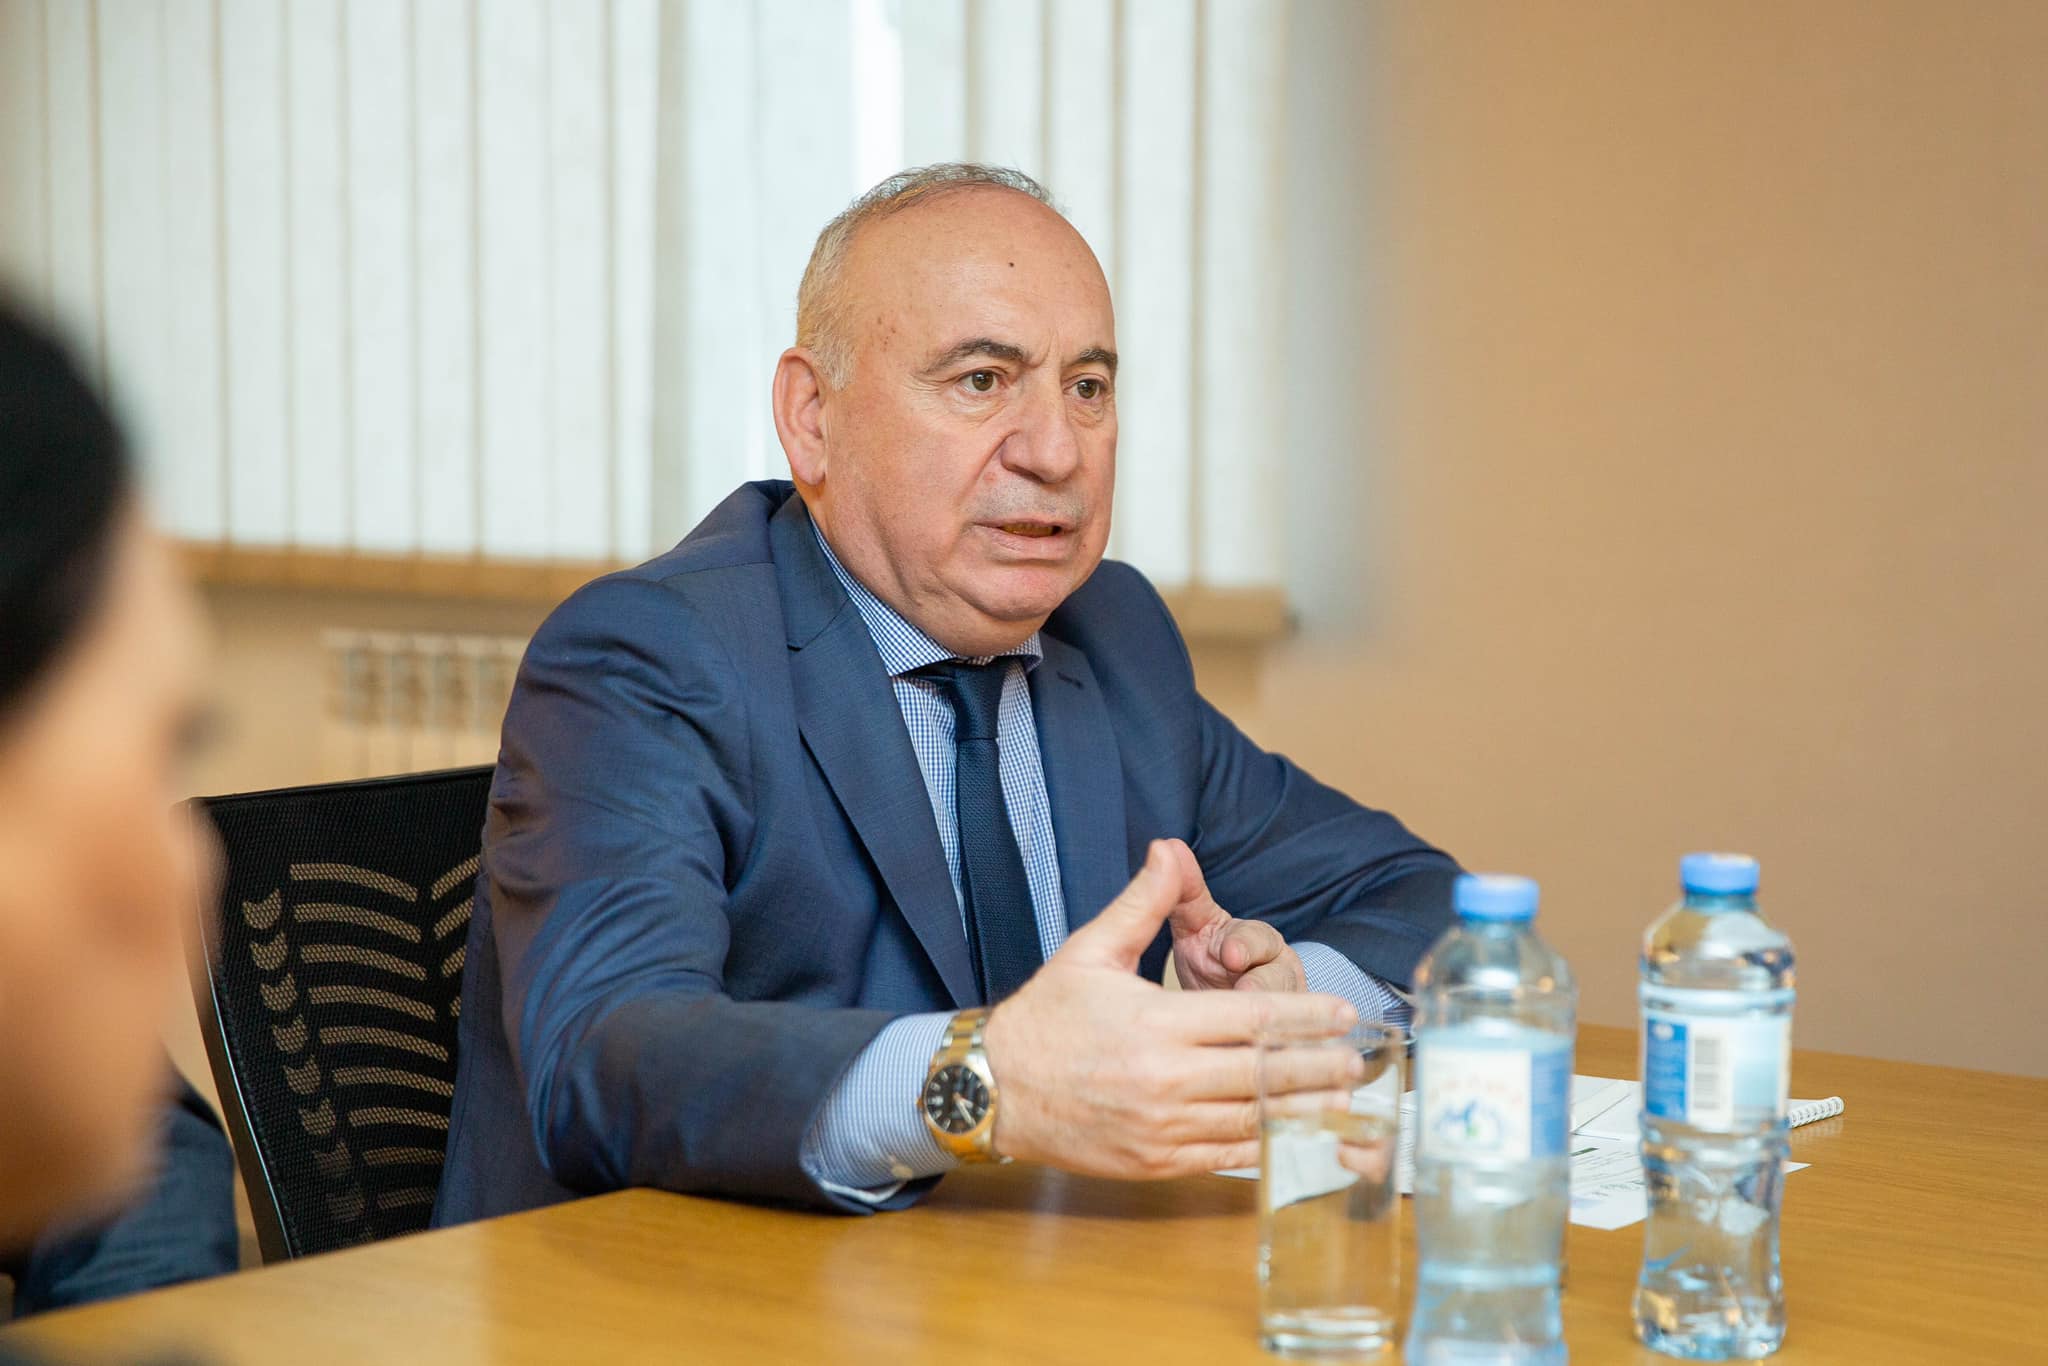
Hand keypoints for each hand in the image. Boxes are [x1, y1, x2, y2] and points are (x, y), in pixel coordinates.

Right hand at [981, 840, 1360, 1178]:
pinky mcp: (1154, 1163)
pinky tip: (1291, 1134)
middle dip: (1318, 1067)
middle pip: (1263, 1073)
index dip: (1305, 1018)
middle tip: (1360, 1061)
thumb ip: (1141, 904)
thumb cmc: (1045, 1017)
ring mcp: (1161, 1128)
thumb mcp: (1090, 950)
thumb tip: (1169, 850)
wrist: (992, 1089)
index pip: (1251, 1022)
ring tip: (1341, 1099)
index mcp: (1156, 1023)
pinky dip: (1263, 1145)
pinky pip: (1223, 1155)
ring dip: (1301, 1109)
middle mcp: (1165, 1079)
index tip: (1342, 1014)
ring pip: (1250, 1119)